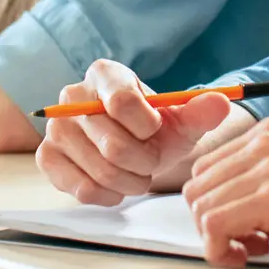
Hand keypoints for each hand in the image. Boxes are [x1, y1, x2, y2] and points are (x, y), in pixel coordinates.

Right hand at [36, 59, 242, 205]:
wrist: (134, 148)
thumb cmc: (156, 130)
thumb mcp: (183, 120)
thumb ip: (202, 111)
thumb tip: (221, 102)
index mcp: (105, 74)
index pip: (124, 102)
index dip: (148, 127)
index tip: (156, 130)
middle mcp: (73, 95)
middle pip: (114, 144)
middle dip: (144, 162)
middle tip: (150, 161)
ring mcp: (56, 127)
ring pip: (101, 169)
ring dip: (130, 181)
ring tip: (137, 173)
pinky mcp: (47, 157)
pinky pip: (81, 188)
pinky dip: (107, 194)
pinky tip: (116, 186)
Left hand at [181, 117, 268, 267]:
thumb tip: (241, 206)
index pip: (208, 167)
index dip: (215, 203)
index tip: (238, 224)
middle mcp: (264, 143)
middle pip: (198, 187)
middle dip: (211, 221)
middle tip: (243, 241)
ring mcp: (268, 168)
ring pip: (202, 207)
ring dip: (217, 238)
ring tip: (252, 248)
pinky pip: (216, 226)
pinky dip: (221, 250)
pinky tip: (250, 254)